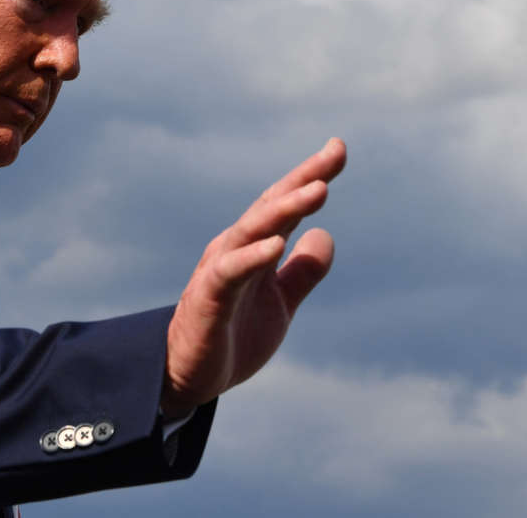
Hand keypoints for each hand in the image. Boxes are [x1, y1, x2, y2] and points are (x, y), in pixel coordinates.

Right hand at [161, 138, 346, 415]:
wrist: (187, 378)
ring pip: (252, 230)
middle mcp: (234, 250)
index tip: (339, 148)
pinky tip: (278, 244)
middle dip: (303, 179)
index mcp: (252, 248)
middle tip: (334, 154)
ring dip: (285, 208)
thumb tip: (326, 233)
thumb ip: (302, 272)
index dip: (310, 176)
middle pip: (270, 206)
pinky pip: (231, 272)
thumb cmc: (231, 336)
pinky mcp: (208, 299)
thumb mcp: (280, 304)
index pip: (284, 205)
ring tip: (319, 190)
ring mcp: (219, 272)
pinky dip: (253, 255)